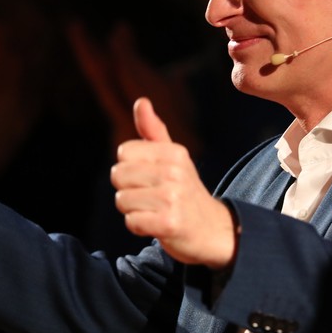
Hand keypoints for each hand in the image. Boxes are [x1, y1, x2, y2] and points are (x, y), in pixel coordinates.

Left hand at [111, 97, 235, 268]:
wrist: (213, 230)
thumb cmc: (185, 191)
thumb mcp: (174, 158)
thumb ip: (153, 130)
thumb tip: (141, 101)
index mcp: (174, 152)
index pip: (124, 152)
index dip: (130, 168)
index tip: (150, 178)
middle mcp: (175, 172)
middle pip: (118, 176)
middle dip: (128, 190)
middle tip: (152, 197)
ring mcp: (173, 198)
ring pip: (122, 200)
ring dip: (133, 210)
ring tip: (155, 210)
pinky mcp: (169, 223)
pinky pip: (131, 222)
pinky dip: (139, 227)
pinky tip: (157, 225)